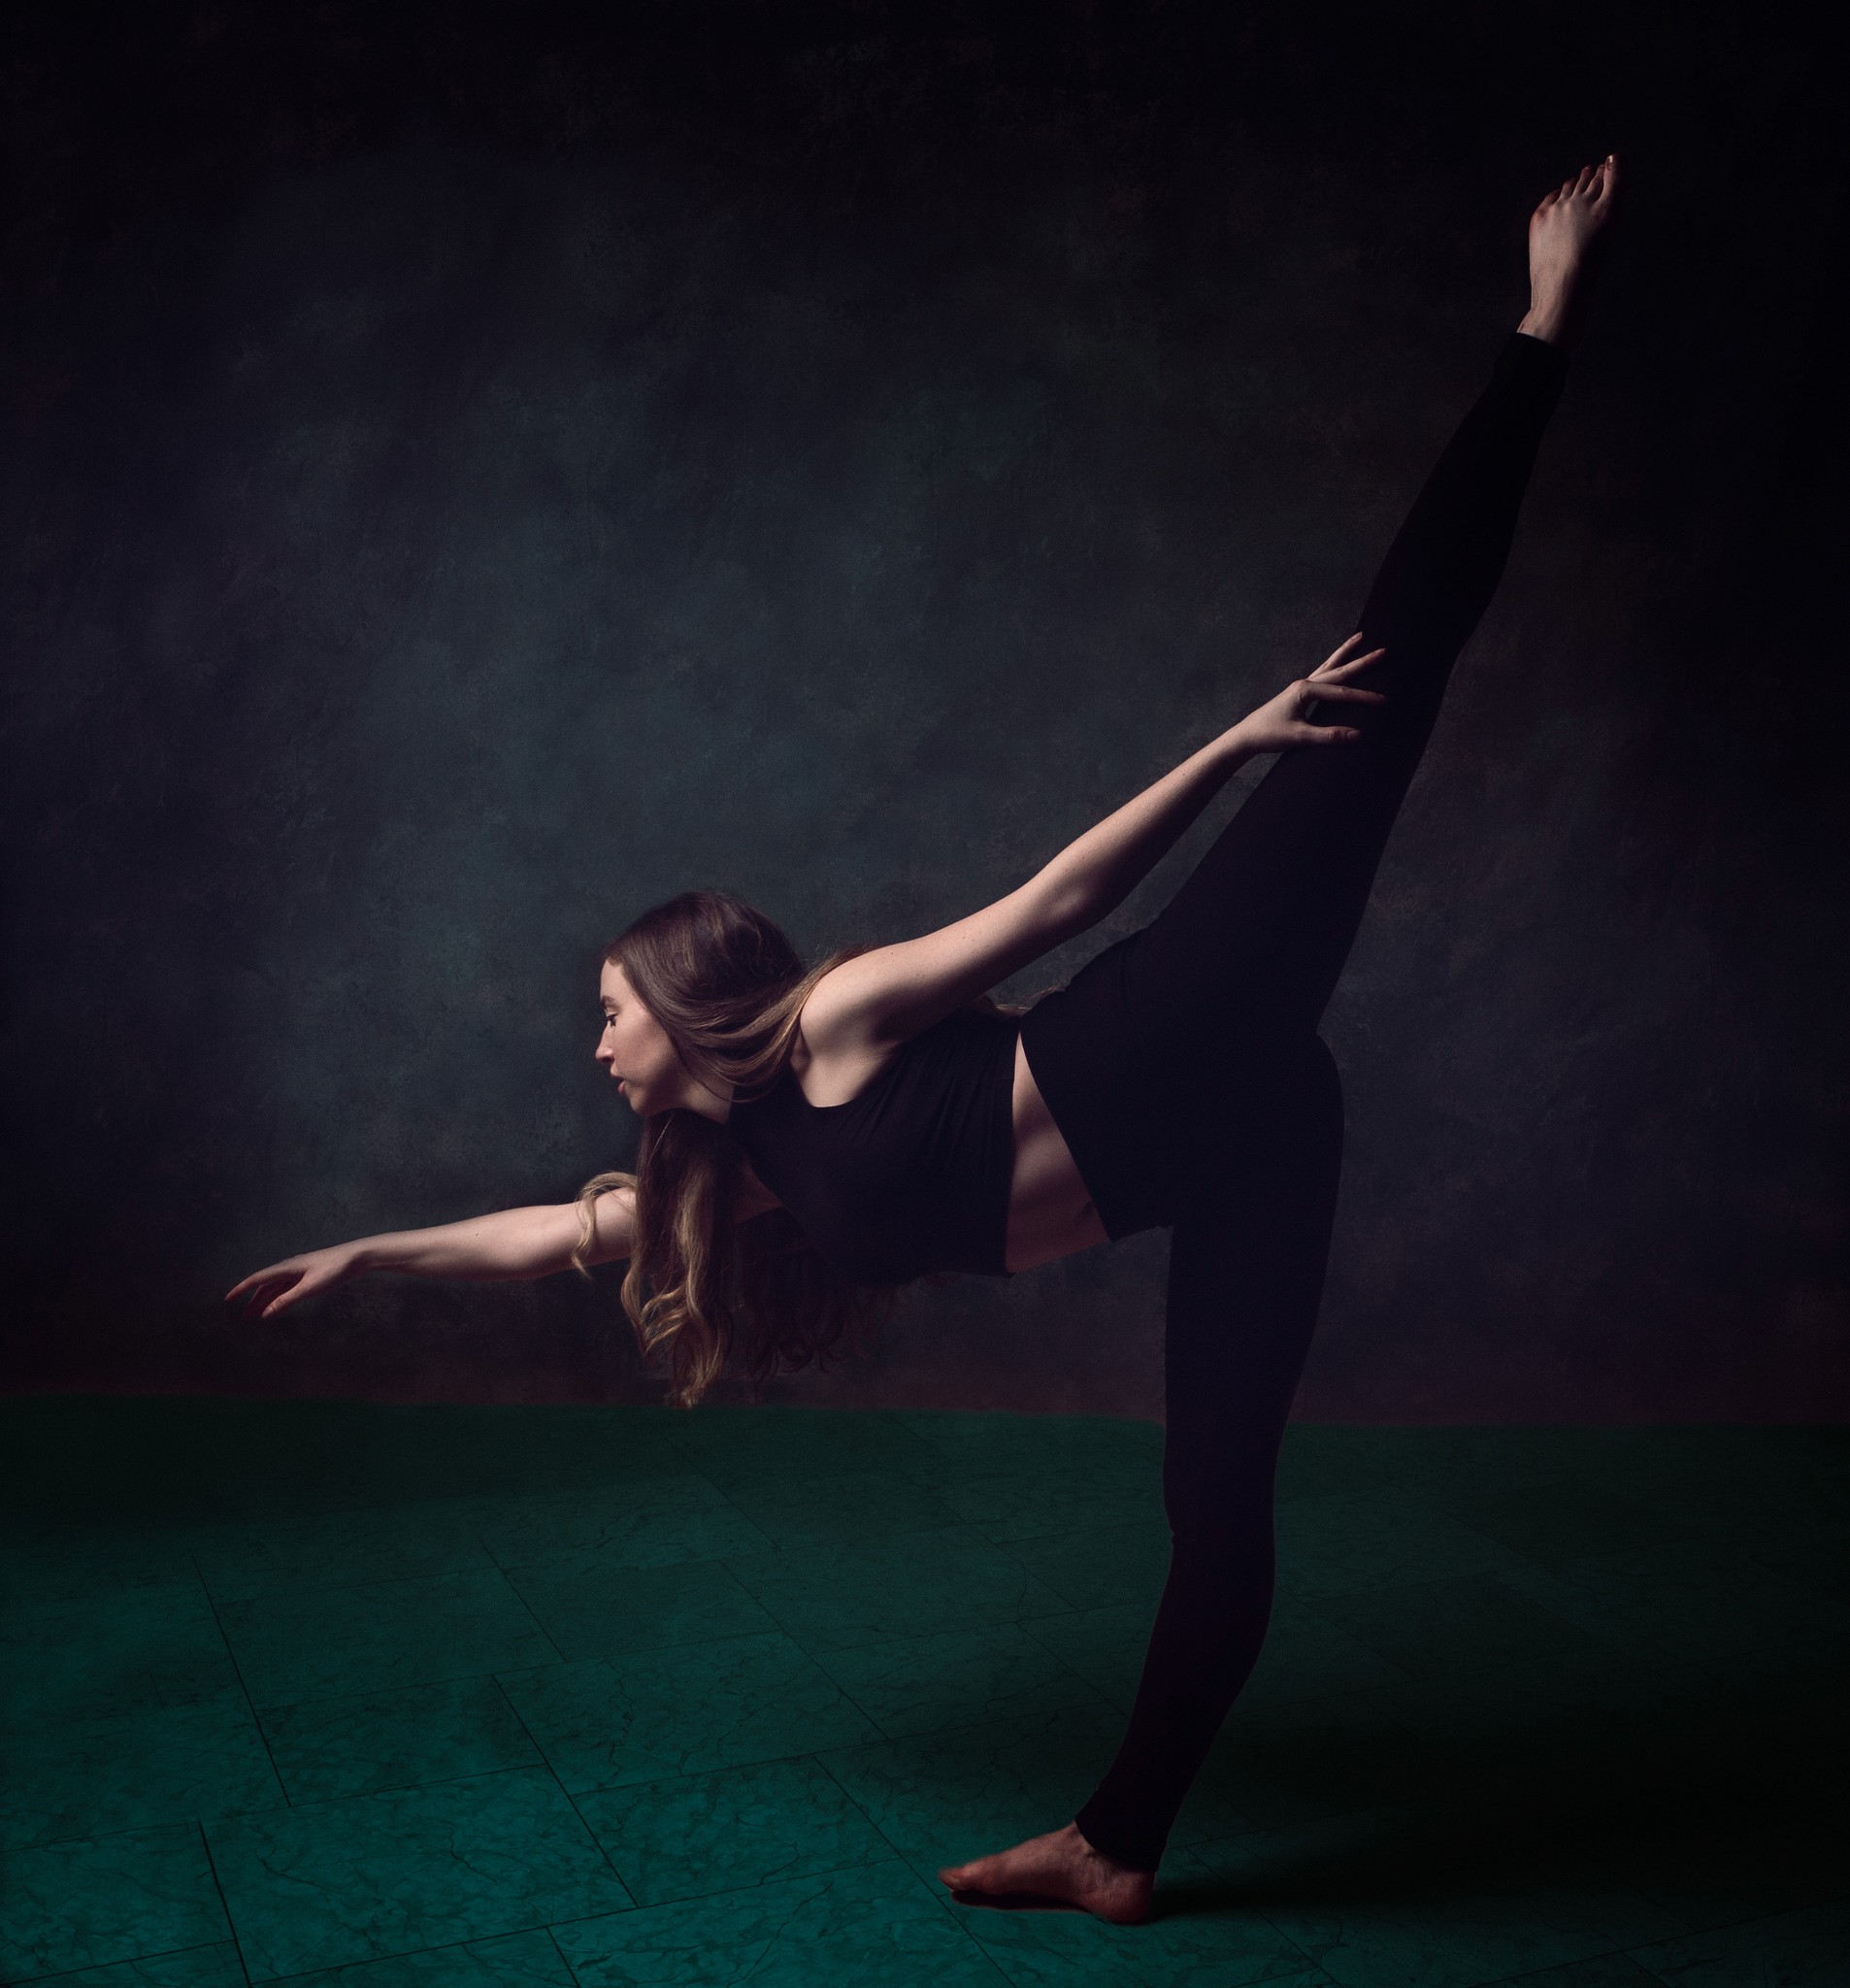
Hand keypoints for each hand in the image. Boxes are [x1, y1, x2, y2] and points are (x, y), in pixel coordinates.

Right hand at [226, 1243, 363, 1320]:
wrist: (357, 1257)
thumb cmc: (335, 1269)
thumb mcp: (310, 1287)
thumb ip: (287, 1300)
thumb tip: (265, 1314)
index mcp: (287, 1268)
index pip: (257, 1279)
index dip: (241, 1289)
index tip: (227, 1300)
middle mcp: (290, 1269)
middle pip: (265, 1287)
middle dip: (251, 1302)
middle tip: (242, 1318)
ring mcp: (299, 1273)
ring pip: (276, 1289)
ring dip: (264, 1302)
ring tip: (254, 1316)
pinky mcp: (308, 1277)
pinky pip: (287, 1290)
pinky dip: (278, 1300)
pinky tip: (275, 1308)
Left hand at [1231, 633, 1386, 755]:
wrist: (1247, 736)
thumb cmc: (1270, 735)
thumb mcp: (1300, 737)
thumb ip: (1329, 736)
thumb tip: (1357, 735)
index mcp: (1305, 690)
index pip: (1341, 693)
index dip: (1364, 697)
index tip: (1384, 701)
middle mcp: (1304, 683)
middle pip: (1339, 670)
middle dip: (1362, 661)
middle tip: (1383, 651)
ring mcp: (1301, 686)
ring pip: (1329, 666)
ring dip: (1346, 653)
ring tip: (1360, 637)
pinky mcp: (1299, 693)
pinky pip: (1322, 675)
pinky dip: (1334, 666)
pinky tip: (1338, 663)